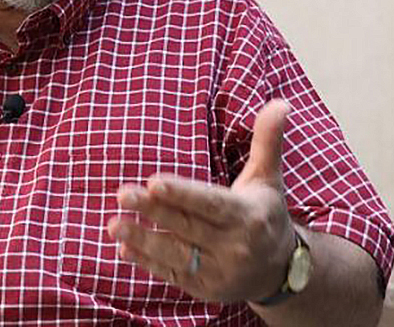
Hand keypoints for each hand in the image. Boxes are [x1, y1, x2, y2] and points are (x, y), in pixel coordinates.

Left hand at [107, 100, 296, 301]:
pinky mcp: (205, 290)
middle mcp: (235, 247)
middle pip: (187, 226)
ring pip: (176, 254)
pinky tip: (124, 248)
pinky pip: (171, 274)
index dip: (182, 193)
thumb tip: (280, 103)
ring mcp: (220, 272)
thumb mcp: (268, 178)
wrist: (281, 270)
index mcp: (248, 216)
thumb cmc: (265, 213)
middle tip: (122, 194)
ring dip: (143, 240)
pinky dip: (147, 262)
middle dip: (153, 210)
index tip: (153, 181)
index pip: (210, 203)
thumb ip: (267, 141)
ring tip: (113, 224)